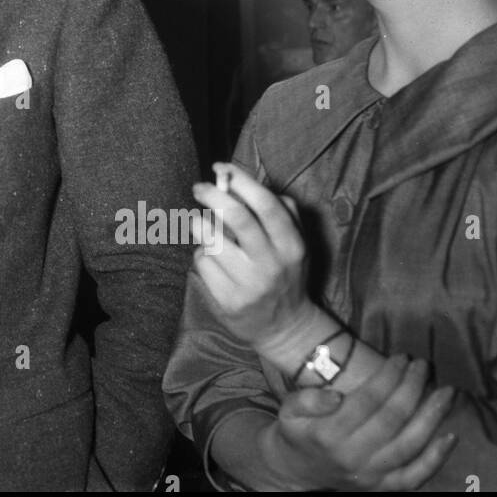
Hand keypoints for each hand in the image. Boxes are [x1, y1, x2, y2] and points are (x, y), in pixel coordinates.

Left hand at [191, 162, 315, 352]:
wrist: (287, 329)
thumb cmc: (287, 275)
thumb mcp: (297, 244)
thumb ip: (282, 212)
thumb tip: (245, 182)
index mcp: (291, 246)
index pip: (266, 205)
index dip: (241, 180)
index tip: (221, 167)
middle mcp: (272, 264)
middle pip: (236, 217)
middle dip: (212, 195)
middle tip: (199, 187)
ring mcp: (249, 285)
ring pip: (211, 240)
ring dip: (202, 228)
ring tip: (207, 231)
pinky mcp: (228, 301)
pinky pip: (202, 263)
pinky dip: (202, 255)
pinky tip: (215, 262)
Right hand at [260, 355, 458, 490]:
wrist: (298, 471)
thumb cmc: (297, 431)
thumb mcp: (288, 410)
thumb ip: (307, 400)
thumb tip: (336, 395)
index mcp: (328, 433)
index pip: (368, 400)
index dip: (388, 377)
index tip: (401, 357)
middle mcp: (352, 456)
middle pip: (392, 419)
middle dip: (412, 388)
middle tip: (424, 365)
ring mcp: (371, 475)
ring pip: (409, 444)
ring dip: (432, 416)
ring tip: (448, 392)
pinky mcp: (384, 488)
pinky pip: (416, 475)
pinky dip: (436, 458)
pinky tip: (451, 435)